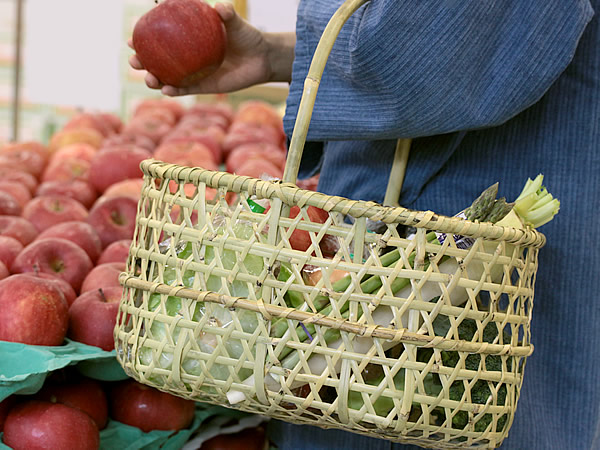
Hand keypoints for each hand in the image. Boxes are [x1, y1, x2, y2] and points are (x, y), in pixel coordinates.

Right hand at [128, 2, 294, 96]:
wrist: (261, 58)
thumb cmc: (247, 36)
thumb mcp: (236, 23)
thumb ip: (227, 14)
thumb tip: (219, 7)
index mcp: (188, 38)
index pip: (161, 37)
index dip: (143, 38)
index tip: (132, 37)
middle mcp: (187, 56)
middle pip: (157, 60)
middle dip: (141, 62)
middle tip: (135, 61)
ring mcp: (194, 73)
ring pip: (167, 78)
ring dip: (154, 80)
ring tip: (150, 79)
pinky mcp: (203, 87)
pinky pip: (185, 89)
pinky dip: (175, 91)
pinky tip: (167, 90)